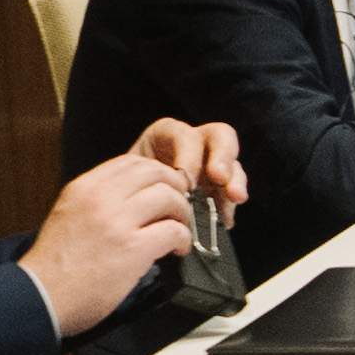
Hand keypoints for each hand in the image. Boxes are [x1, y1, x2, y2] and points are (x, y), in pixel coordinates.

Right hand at [20, 149, 213, 329]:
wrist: (40, 298)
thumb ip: (96, 201)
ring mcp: (117, 222)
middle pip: (156, 173)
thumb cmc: (53, 267)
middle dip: (175, 187)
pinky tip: (178, 249)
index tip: (164, 186)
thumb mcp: (68, 216)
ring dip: (182, 213)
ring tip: (179, 229)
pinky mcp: (133, 249)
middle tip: (179, 205)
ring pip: (170, 197)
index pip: (131, 162)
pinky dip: (183, 239)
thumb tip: (130, 197)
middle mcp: (100, 198)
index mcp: (83, 188)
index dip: (156, 172)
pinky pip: (174, 231)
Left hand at [125, 113, 247, 210]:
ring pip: (232, 164)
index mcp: (166, 136)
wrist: (118, 218)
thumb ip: (146, 181)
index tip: (185, 180)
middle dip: (223, 156)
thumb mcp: (128, 182)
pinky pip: (232, 191)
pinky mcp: (217, 190)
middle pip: (219, 137)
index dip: (189, 154)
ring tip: (235, 199)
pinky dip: (230, 205)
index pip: (184, 134)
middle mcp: (193, 147)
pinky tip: (225, 221)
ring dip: (236, 180)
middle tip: (220, 178)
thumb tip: (169, 192)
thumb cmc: (119, 198)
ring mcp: (208, 167)